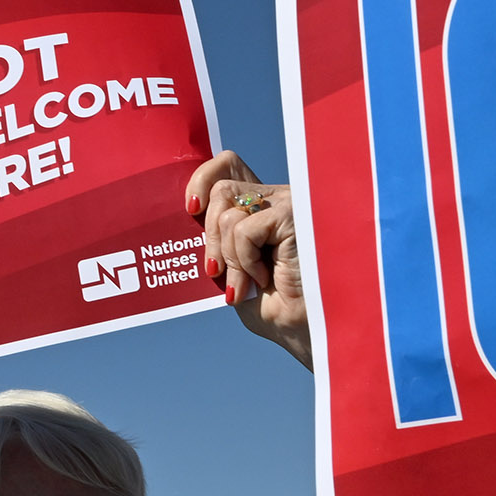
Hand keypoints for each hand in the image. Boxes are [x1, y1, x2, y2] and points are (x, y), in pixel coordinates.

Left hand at [187, 152, 308, 368]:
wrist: (306, 329)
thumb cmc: (275, 305)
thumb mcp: (232, 269)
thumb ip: (216, 240)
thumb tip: (188, 217)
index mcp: (262, 207)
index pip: (227, 167)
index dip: (202, 180)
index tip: (192, 210)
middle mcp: (276, 199)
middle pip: (220, 189)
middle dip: (209, 238)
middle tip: (217, 272)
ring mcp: (286, 204)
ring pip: (227, 214)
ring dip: (230, 258)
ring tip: (248, 283)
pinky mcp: (292, 215)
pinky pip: (244, 230)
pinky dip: (245, 260)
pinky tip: (266, 276)